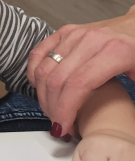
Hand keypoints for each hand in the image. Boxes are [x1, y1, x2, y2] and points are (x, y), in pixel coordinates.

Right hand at [28, 9, 134, 134]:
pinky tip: (39, 88)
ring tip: (51, 110)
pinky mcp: (64, 31)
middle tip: (58, 124)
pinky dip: (34, 74)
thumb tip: (118, 125)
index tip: (64, 128)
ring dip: (43, 95)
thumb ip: (132, 100)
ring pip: (45, 69)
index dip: (66, 110)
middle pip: (58, 80)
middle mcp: (91, 40)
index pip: (78, 85)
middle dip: (53, 108)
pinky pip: (38, 54)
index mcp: (116, 51)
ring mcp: (75, 34)